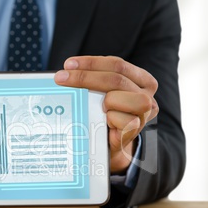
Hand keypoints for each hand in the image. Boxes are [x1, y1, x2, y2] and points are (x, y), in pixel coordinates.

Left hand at [54, 56, 158, 173]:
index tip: (68, 65)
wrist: (110, 144)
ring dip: (101, 102)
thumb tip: (67, 74)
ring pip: (115, 98)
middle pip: (114, 79)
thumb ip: (95, 81)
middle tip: (61, 79)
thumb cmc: (105, 115)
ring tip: (96, 108)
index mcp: (142, 79)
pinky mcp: (136, 128)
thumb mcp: (103, 93)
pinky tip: (104, 122)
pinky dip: (106, 119)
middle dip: (84, 77)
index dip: (91, 63)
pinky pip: (116, 119)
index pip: (116, 64)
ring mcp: (144, 112)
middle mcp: (146, 93)